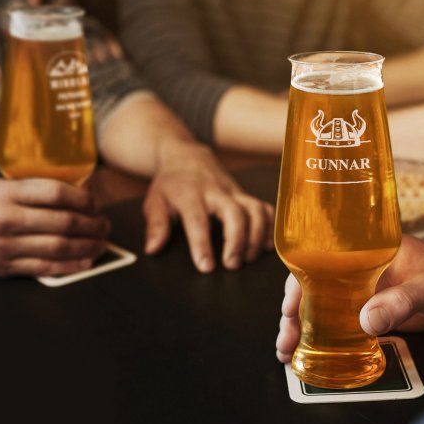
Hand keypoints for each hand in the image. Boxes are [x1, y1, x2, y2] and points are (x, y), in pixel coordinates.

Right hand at [0, 178, 110, 276]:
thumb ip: (28, 189)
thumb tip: (70, 193)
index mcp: (6, 193)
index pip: (57, 192)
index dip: (84, 198)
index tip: (96, 202)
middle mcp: (7, 219)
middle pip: (63, 221)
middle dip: (92, 224)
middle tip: (105, 224)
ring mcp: (4, 246)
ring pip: (58, 246)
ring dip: (87, 245)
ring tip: (102, 242)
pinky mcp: (0, 267)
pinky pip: (42, 269)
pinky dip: (69, 266)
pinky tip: (85, 262)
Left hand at [142, 143, 274, 272]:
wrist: (187, 157)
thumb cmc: (171, 184)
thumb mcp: (155, 201)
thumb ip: (155, 226)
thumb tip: (152, 249)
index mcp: (190, 194)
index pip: (198, 220)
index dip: (202, 244)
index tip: (206, 267)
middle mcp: (216, 192)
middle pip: (235, 213)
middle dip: (237, 240)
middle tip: (232, 265)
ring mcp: (234, 192)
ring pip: (255, 210)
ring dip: (257, 236)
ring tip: (249, 259)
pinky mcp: (246, 194)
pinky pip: (265, 207)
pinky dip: (271, 226)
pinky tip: (267, 246)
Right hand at [276, 235, 423, 362]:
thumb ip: (399, 302)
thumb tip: (364, 322)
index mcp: (362, 250)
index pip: (319, 262)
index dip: (297, 285)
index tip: (287, 310)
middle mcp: (356, 268)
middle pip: (314, 287)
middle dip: (294, 314)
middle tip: (285, 342)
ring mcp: (364, 290)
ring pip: (324, 306)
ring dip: (306, 328)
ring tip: (290, 352)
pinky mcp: (375, 308)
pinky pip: (343, 321)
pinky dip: (327, 336)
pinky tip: (316, 352)